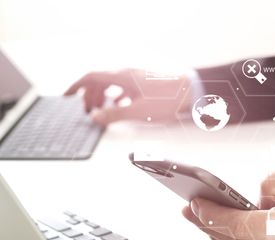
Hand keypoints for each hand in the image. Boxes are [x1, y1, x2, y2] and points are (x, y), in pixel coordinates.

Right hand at [64, 69, 190, 124]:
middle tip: (86, 111)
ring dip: (103, 96)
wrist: (194, 92)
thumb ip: (115, 114)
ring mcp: (138, 78)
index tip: (66, 96)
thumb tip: (94, 117)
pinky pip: (125, 87)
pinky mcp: (147, 84)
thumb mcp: (139, 111)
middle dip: (89, 95)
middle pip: (100, 81)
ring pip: (112, 84)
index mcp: (123, 76)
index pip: (91, 77)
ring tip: (101, 110)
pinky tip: (120, 105)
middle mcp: (128, 73)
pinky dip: (117, 96)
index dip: (76, 87)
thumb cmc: (170, 99)